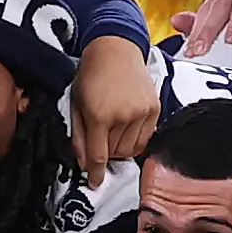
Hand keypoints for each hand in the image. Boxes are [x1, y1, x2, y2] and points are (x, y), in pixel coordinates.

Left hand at [71, 38, 159, 184]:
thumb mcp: (77, 106)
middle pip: (115, 154)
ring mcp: (142, 112)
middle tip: (100, 136)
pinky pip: (145, 139)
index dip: (95, 174)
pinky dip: (135, 140)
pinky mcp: (155, 109)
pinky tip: (126, 126)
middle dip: (105, 152)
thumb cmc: (92, 75)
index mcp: (99, 115)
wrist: (115, 49)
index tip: (94, 183)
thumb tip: (85, 165)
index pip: (98, 156)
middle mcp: (123, 115)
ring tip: (113, 128)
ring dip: (119, 147)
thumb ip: (80, 138)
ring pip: (131, 150)